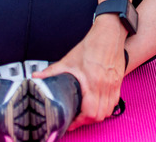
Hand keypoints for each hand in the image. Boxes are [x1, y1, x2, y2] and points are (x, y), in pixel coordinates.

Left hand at [36, 15, 126, 130]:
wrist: (109, 34)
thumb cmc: (91, 46)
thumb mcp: (69, 59)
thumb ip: (52, 71)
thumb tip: (37, 77)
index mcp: (92, 82)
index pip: (89, 112)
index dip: (79, 121)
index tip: (71, 122)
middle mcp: (105, 85)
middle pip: (99, 115)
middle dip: (87, 120)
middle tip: (77, 118)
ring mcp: (114, 85)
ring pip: (108, 111)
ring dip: (98, 115)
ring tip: (87, 113)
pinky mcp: (118, 82)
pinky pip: (114, 102)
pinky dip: (107, 107)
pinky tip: (98, 103)